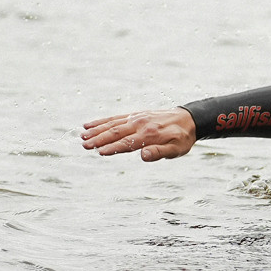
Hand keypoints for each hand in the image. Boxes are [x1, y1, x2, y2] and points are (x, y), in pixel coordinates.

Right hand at [80, 107, 196, 161]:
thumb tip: (143, 155)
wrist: (188, 119)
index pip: (127, 143)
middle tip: (84, 145)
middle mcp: (140, 124)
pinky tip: (89, 125)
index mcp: (149, 134)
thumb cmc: (181, 139)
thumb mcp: (175, 150)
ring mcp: (136, 118)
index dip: (113, 148)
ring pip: (112, 124)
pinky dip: (101, 121)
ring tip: (82, 136)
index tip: (99, 152)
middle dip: (98, 139)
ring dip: (96, 130)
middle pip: (116, 132)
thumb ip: (159, 153)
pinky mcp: (134, 115)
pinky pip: (115, 118)